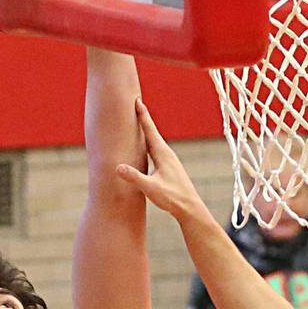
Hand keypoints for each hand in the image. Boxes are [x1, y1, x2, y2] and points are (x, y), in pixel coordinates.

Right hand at [116, 98, 214, 225]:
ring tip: (139, 121)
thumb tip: (118, 167)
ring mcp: (169, 160)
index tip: (137, 100)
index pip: (150, 130)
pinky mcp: (169, 168)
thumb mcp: (151, 188)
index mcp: (163, 154)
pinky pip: (156, 149)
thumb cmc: (173, 198)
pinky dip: (149, 142)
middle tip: (136, 103)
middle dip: (143, 118)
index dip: (143, 115)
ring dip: (146, 130)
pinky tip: (146, 146)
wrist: (190, 208)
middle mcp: (167, 154)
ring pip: (154, 140)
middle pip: (152, 132)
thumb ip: (135, 177)